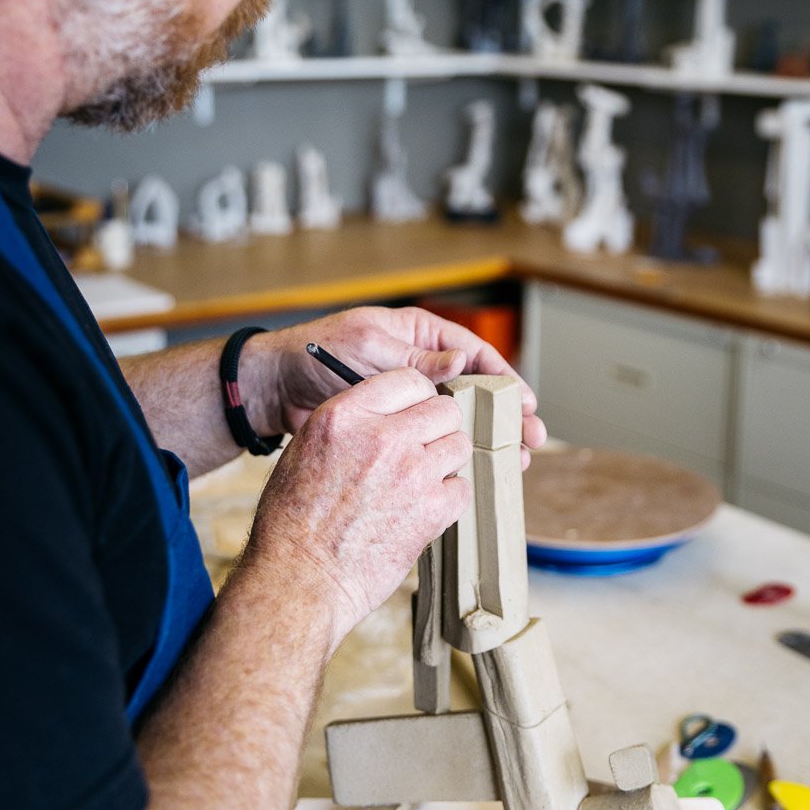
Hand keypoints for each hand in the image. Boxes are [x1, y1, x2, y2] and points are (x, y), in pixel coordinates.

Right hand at [241, 368, 471, 646]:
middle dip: (437, 428)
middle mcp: (383, 437)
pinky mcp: (432, 510)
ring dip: (445, 461)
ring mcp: (412, 473)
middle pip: (445, 409)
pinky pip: (462, 488)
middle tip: (422, 451)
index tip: (414, 415)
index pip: (409, 380)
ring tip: (420, 482)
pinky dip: (449, 498)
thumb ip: (351, 423)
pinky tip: (424, 509)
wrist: (299, 578)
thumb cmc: (292, 519)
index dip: (417, 398)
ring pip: (460, 445)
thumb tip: (387, 413)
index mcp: (346, 415)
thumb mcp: (306, 448)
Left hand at [250, 306, 545, 464]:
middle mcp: (421, 366)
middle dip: (506, 415)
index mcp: (419, 336)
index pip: (474, 354)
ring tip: (515, 462)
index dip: (503, 378)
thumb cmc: (316, 354)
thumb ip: (414, 358)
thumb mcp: (368, 347)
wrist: (276, 389)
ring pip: (459, 420)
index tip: (525, 402)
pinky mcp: (395, 429)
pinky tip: (474, 473)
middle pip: (476, 391)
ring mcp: (409, 400)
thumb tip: (461, 364)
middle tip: (533, 439)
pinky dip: (454, 455)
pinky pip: (432, 441)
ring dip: (487, 439)